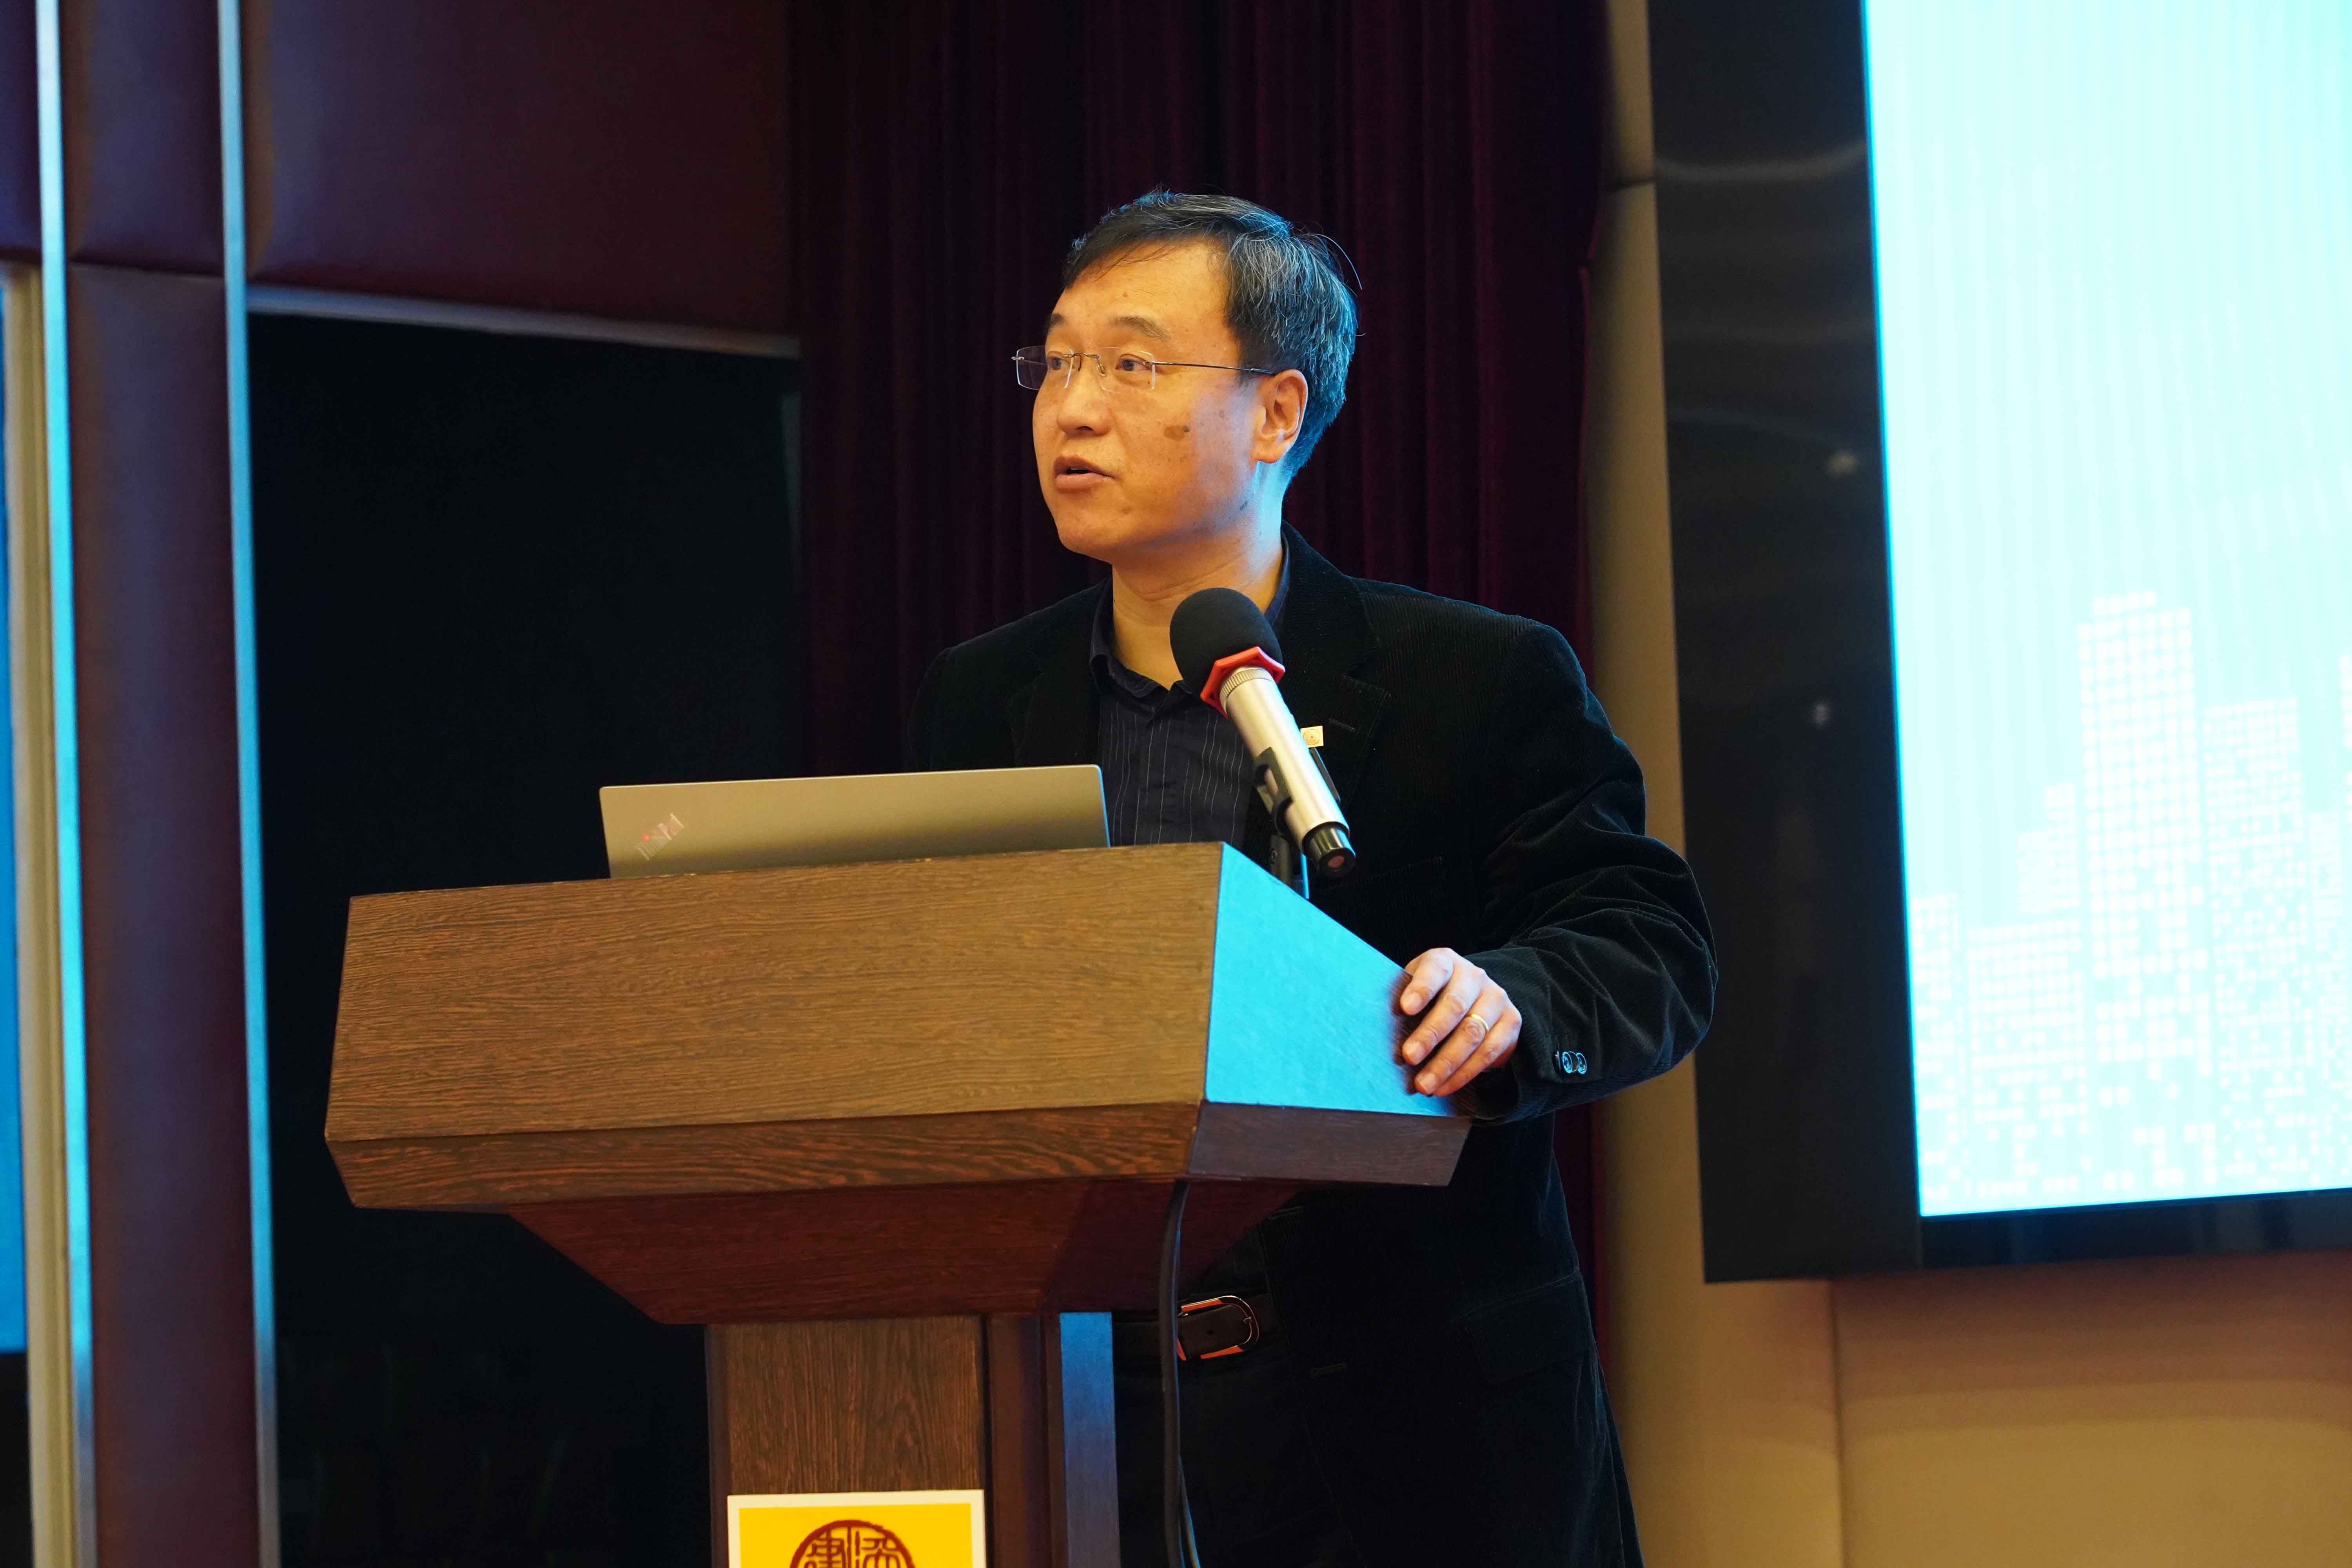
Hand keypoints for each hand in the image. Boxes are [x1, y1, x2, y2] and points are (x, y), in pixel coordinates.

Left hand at [1395, 948, 1521, 1096]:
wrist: (1476, 999)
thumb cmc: (1432, 997)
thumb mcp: (1415, 989)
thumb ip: (1401, 1001)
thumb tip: (1373, 1029)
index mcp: (1445, 961)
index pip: (1434, 970)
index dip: (1420, 988)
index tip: (1404, 1008)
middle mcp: (1474, 976)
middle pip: (1454, 1005)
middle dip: (1430, 1035)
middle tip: (1408, 1057)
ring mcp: (1496, 998)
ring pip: (1473, 1033)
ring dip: (1446, 1064)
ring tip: (1424, 1085)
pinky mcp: (1510, 1022)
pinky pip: (1488, 1052)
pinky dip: (1463, 1074)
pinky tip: (1444, 1087)